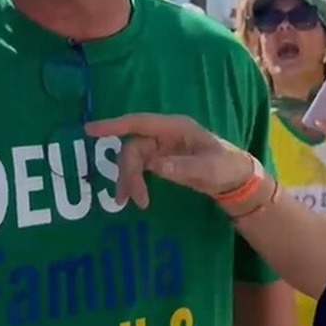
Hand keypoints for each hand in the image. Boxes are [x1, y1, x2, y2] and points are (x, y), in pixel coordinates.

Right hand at [86, 114, 254, 208]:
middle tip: (131, 200)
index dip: (114, 125)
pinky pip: (139, 168)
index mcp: (175, 127)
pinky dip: (134, 182)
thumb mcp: (209, 169)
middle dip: (127, 172)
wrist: (236, 179)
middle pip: (133, 147)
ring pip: (133, 159)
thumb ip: (183, 167)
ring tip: (131, 203)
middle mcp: (165, 134)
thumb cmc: (226, 166)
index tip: (90, 130)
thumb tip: (155, 166)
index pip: (139, 123)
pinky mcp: (161, 159)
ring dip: (128, 180)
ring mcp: (162, 147)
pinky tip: (133, 198)